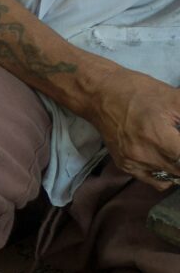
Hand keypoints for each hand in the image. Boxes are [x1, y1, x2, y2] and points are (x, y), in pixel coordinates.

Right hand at [88, 67, 179, 189]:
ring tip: (177, 151)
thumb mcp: (174, 98)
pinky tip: (169, 159)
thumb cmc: (139, 91)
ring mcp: (134, 162)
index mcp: (158, 135)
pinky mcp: (125, 166)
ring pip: (172, 178)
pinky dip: (167, 175)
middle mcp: (145, 154)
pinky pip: (154, 180)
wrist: (100, 95)